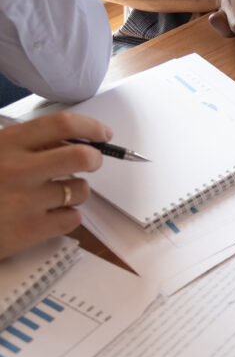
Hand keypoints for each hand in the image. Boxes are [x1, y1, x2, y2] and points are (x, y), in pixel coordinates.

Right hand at [0, 113, 108, 259]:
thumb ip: (25, 145)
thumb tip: (71, 140)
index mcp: (6, 144)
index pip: (62, 124)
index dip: (90, 127)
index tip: (102, 133)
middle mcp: (18, 170)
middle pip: (82, 156)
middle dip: (94, 158)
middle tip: (91, 161)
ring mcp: (25, 202)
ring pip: (80, 190)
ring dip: (74, 191)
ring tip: (53, 194)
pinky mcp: (29, 232)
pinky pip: (72, 219)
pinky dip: (66, 217)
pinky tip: (46, 215)